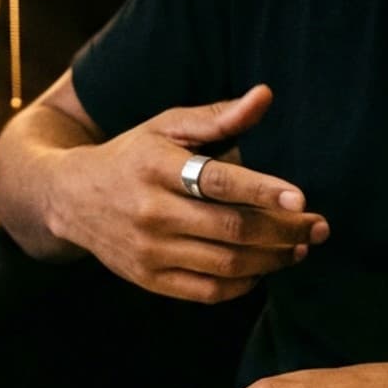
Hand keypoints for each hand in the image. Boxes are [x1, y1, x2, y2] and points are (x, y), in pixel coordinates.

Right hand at [46, 85, 329, 302]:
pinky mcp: (149, 280)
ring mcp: (149, 251)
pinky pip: (208, 291)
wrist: (69, 199)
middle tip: (318, 226)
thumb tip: (265, 96)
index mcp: (156, 167)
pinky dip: (243, 283)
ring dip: (272, 259)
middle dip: (283, 230)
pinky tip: (262, 268)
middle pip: (230, 229)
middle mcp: (151, 212)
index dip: (262, 191)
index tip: (300, 198)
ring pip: (226, 264)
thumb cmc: (131, 156)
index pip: (217, 182)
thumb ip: (218, 117)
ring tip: (299, 247)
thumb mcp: (166, 127)